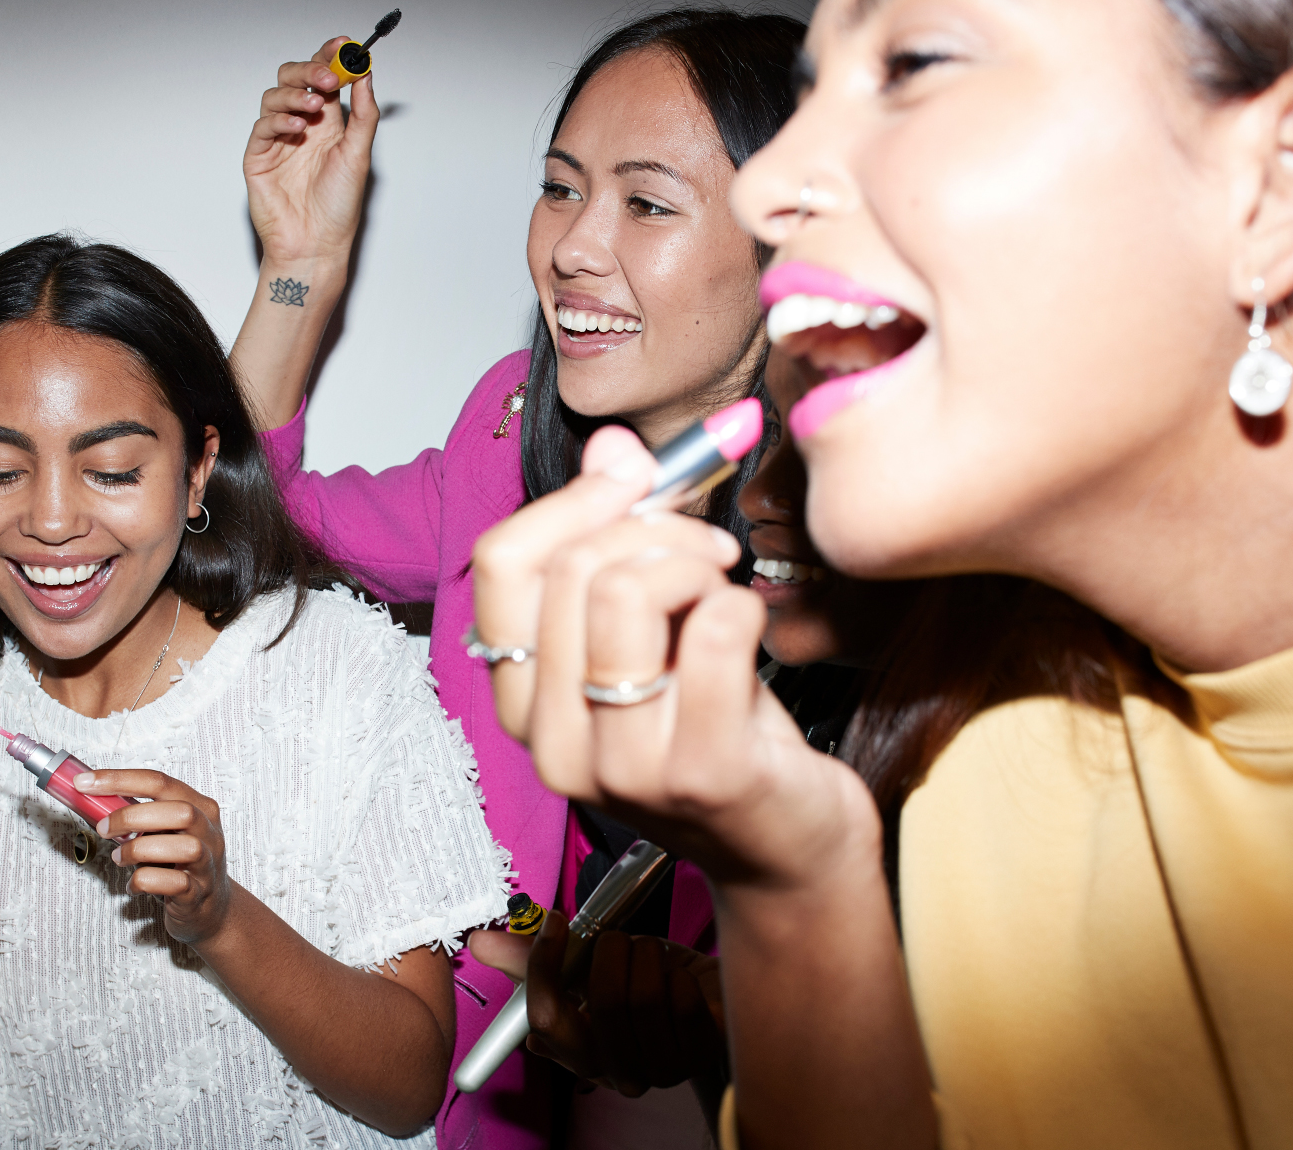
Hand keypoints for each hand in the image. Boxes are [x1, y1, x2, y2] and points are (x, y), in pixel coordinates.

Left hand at [80, 771, 234, 943]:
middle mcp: (208, 831)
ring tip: (120, 857)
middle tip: (104, 828)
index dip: (119, 779)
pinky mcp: (198, 892)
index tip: (85, 783)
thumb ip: (140, 816)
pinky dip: (145, 881)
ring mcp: (207, 863)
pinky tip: (134, 884)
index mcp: (198, 807)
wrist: (209, 906)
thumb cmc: (180, 863)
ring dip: (139, 850)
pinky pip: (174, 884)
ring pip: (183, 847)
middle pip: (179, 811)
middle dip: (132, 816)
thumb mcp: (165, 831)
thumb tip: (94, 802)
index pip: (159, 782)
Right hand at [246, 37, 380, 266]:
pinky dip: (278, 120)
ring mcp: (277, 139)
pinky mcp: (259, 156)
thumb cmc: (338, 207)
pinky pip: (262, 126)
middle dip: (309, 70)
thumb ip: (363, 115)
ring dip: (293, 94)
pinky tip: (295, 126)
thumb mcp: (359, 155)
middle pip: (294, 78)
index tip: (344, 44)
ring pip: (274, 96)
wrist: (317, 244)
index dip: (331, 56)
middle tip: (327, 77)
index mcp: (327, 123)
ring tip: (313, 106)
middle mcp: (301, 125)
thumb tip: (366, 75)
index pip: (324, 77)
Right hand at [469, 914, 725, 1095]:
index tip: (557, 923)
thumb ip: (535, 958)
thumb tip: (479, 942)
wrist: (712, 991)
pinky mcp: (701, 1052)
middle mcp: (618, 1072)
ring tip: (650, 955)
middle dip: (610, 956)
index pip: (544, 1023)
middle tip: (618, 940)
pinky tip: (680, 977)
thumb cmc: (646, 980)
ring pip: (641, 999)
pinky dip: (679, 973)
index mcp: (580, 1054)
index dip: (546, 967)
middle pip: (599, 1007)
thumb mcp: (588, 965)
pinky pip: (681, 1000)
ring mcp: (662, 1069)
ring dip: (646, 958)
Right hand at [470, 429, 882, 891]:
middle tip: (710, 554)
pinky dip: (745, 606)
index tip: (637, 480)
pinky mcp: (702, 774)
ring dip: (697, 568)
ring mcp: (623, 768)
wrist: (791, 848)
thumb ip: (619, 539)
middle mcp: (554, 744)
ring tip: (725, 596)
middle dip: (660, 531)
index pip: (501, 566)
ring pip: (628, 593)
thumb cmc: (718, 732)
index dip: (573, 501)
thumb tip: (611, 445)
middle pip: (575, 569)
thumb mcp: (652, 634)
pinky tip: (753, 635)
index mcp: (523, 703)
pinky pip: (716, 631)